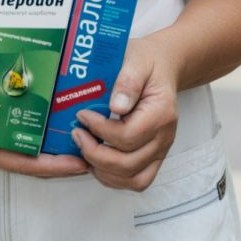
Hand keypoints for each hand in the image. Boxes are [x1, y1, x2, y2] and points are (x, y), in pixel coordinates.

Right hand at [0, 72, 89, 178]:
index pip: (24, 163)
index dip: (54, 166)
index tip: (83, 164)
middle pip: (33, 156)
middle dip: (62, 152)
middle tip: (96, 142)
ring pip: (28, 141)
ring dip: (52, 135)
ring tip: (83, 124)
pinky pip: (18, 124)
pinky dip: (36, 118)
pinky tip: (53, 104)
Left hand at [71, 34, 179, 189]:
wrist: (162, 66)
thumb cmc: (147, 63)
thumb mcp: (136, 61)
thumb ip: (127, 82)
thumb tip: (117, 106)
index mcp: (161, 113)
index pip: (127, 136)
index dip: (99, 130)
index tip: (81, 114)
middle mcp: (164, 137)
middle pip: (128, 163)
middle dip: (95, 153)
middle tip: (76, 134)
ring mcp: (160, 150)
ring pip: (132, 178)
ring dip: (103, 170)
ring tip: (84, 149)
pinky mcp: (153, 157)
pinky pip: (137, 180)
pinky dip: (114, 177)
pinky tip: (96, 160)